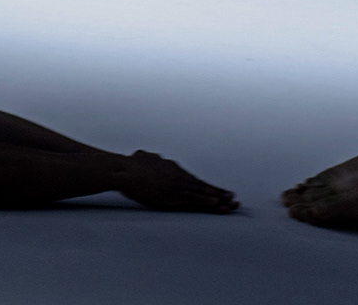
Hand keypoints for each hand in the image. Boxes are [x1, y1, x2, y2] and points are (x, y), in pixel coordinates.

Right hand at [113, 150, 238, 213]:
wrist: (125, 171)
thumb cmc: (128, 165)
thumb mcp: (141, 156)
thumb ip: (148, 158)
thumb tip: (144, 155)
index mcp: (170, 167)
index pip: (190, 178)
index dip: (203, 185)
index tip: (214, 190)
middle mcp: (177, 174)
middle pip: (201, 184)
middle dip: (217, 191)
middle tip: (232, 197)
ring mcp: (177, 184)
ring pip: (202, 191)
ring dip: (217, 197)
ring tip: (231, 202)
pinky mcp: (174, 194)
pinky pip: (195, 198)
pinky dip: (207, 200)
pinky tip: (218, 203)